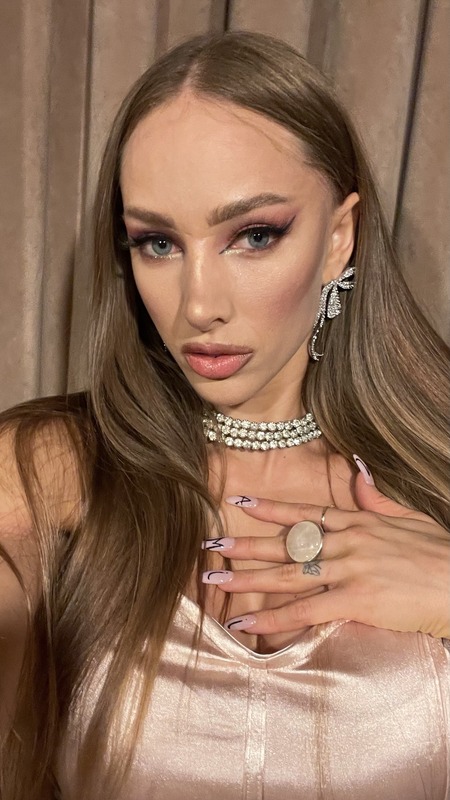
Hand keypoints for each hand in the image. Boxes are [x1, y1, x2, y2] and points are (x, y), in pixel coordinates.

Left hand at [202, 460, 449, 638]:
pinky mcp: (358, 598)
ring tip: (217, 582)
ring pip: (288, 574)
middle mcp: (347, 541)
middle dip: (246, 546)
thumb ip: (376, 498)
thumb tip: (359, 472)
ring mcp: (350, 568)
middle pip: (286, 544)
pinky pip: (306, 609)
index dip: (270, 509)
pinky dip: (274, 617)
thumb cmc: (441, 551)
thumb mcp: (408, 516)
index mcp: (357, 521)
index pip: (305, 514)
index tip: (239, 503)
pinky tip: (248, 623)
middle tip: (212, 546)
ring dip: (249, 579)